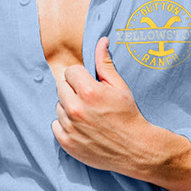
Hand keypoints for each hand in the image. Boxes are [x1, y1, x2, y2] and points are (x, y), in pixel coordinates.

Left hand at [52, 37, 152, 175]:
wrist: (134, 149)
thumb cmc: (128, 115)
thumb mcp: (120, 87)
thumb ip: (105, 64)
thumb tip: (101, 41)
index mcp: (89, 92)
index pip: (70, 72)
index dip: (81, 76)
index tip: (90, 84)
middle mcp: (76, 109)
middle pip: (61, 87)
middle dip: (73, 90)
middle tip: (89, 100)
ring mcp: (70, 127)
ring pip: (58, 106)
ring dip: (69, 108)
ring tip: (87, 115)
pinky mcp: (66, 142)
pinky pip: (55, 125)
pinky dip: (65, 125)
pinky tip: (81, 127)